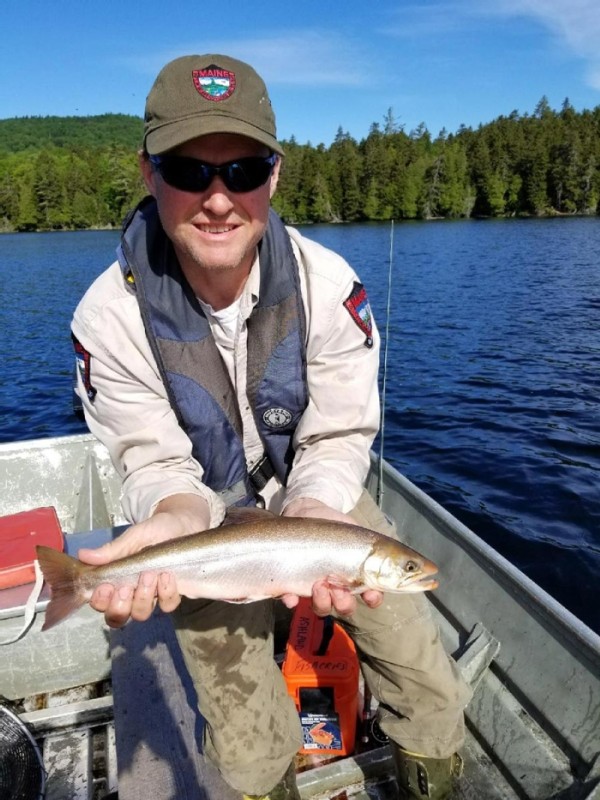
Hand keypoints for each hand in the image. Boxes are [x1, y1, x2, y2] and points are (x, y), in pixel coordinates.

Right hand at [78, 494, 210, 627]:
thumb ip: (113, 549)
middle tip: (124, 587)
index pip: (100, 602)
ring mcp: (152, 596)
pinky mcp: (173, 594)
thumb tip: (83, 555)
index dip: (99, 602)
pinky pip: (167, 605)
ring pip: (140, 614)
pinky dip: (166, 593)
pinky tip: (168, 576)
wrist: (185, 523)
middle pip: (117, 617)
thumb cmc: (157, 529)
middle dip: (118, 606)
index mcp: (116, 579)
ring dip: (142, 598)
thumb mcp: (134, 536)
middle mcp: (131, 593)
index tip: (104, 588)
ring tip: (149, 576)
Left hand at [280, 498, 383, 615]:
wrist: (306, 513)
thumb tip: (376, 550)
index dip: (373, 599)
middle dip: (344, 603)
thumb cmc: (333, 524)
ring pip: (322, 608)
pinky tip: (291, 596)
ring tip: (318, 584)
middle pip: (345, 607)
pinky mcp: (293, 584)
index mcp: (356, 575)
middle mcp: (337, 586)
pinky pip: (291, 600)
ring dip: (323, 602)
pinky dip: (292, 600)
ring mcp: (315, 587)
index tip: (370, 595)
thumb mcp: (353, 528)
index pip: (370, 595)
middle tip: (338, 587)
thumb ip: (365, 542)